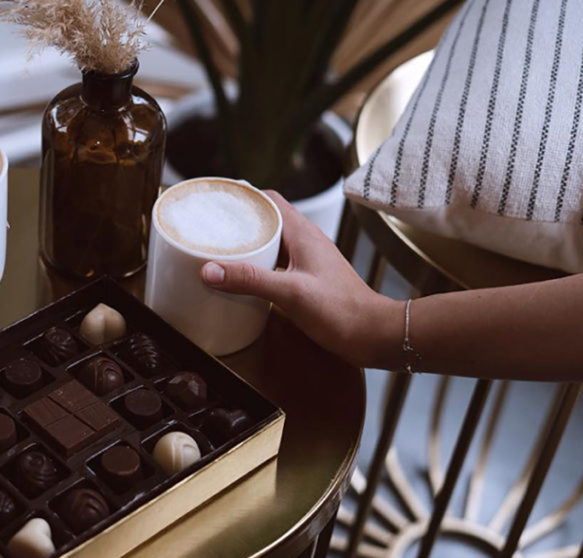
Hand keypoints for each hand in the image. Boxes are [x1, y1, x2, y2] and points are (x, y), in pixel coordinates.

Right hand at [199, 191, 399, 366]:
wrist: (372, 334)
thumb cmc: (341, 311)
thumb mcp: (290, 293)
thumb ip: (250, 280)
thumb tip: (210, 270)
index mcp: (303, 233)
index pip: (269, 199)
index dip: (242, 197)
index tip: (217, 201)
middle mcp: (305, 241)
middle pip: (266, 219)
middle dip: (239, 221)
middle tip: (210, 228)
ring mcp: (307, 260)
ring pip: (271, 242)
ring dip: (248, 244)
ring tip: (220, 252)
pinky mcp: (307, 278)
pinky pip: (276, 262)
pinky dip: (257, 264)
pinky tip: (243, 279)